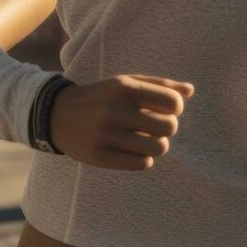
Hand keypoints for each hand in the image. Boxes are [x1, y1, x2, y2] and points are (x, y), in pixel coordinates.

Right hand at [49, 74, 194, 169]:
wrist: (57, 114)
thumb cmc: (102, 96)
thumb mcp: (126, 82)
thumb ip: (159, 85)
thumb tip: (190, 90)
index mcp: (124, 87)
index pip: (173, 102)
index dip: (175, 108)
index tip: (164, 109)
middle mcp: (115, 110)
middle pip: (169, 127)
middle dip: (166, 128)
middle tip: (154, 126)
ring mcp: (106, 135)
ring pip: (158, 148)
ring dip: (157, 145)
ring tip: (145, 138)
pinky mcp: (99, 156)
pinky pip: (142, 163)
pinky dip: (143, 158)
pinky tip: (131, 149)